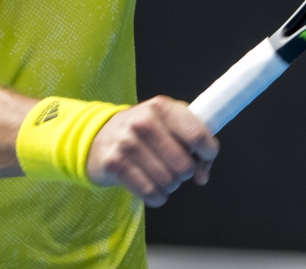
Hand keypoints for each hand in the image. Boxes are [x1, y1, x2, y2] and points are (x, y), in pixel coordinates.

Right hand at [87, 96, 218, 206]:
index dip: (208, 152)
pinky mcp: (115, 164)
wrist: (97, 136)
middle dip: (185, 172)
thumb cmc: (142, 131)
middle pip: (184, 164)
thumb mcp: (167, 123)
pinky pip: (150, 192)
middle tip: (176, 168)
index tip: (205, 158)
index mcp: (162, 107)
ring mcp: (127, 143)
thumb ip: (193, 142)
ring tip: (162, 177)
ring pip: (168, 181)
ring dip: (170, 185)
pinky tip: (153, 189)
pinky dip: (157, 197)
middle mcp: (144, 122)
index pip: (197, 135)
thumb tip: (202, 176)